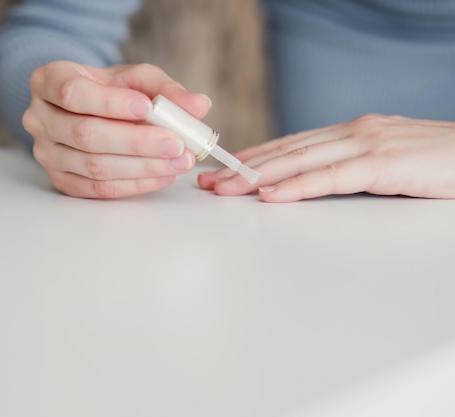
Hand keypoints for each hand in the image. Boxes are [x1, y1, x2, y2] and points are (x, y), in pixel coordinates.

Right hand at [23, 61, 211, 197]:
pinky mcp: (60, 179)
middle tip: (177, 144)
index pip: (73, 93)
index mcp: (48, 81)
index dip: (110, 103)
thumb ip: (165, 89)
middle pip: (85, 135)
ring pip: (93, 166)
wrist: (85, 109)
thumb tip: (199, 106)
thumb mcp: (135, 79)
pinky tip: (162, 176)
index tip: (147, 107)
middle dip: (137, 142)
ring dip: (141, 167)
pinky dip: (134, 185)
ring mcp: (46, 153)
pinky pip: (98, 188)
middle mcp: (38, 118)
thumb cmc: (109, 90)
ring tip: (178, 162)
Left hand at [198, 114, 454, 201]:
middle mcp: (353, 132)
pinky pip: (330, 178)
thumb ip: (351, 167)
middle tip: (209, 182)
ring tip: (225, 190)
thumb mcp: (385, 160)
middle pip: (286, 151)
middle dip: (243, 168)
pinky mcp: (382, 164)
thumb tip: (314, 183)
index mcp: (352, 132)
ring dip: (257, 177)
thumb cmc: (438, 163)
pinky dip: (296, 187)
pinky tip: (270, 196)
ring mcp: (367, 144)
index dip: (254, 157)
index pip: (291, 144)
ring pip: (300, 161)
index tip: (224, 169)